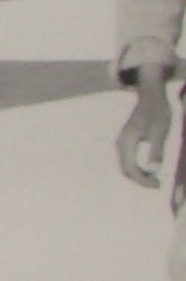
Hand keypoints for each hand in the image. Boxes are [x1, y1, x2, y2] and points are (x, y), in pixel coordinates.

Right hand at [117, 74, 170, 188]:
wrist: (151, 96)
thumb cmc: (158, 112)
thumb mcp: (161, 131)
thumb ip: (157, 150)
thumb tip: (154, 170)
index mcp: (127, 141)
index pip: (130, 170)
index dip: (144, 182)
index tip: (160, 185)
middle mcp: (120, 143)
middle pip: (125, 170)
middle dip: (141, 181)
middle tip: (159, 184)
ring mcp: (122, 142)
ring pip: (126, 166)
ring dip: (140, 176)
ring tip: (157, 178)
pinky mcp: (126, 141)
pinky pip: (128, 161)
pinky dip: (138, 169)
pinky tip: (151, 169)